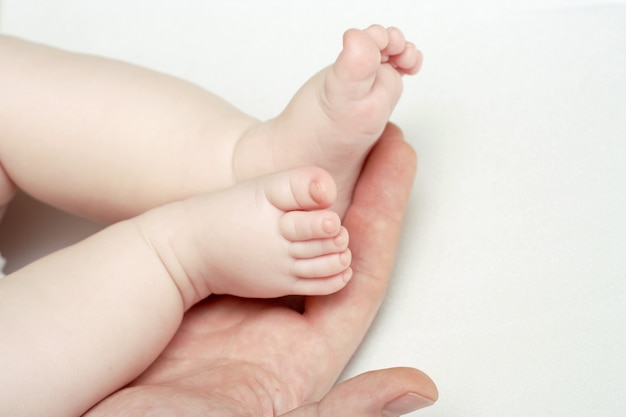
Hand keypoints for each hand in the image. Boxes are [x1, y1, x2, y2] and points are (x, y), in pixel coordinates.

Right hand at [84, 123, 437, 415]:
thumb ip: (347, 409)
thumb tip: (423, 388)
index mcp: (303, 362)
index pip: (361, 276)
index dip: (384, 215)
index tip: (398, 162)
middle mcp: (277, 333)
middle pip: (336, 249)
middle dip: (362, 193)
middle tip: (378, 141)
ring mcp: (241, 312)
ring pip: (296, 241)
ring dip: (319, 195)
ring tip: (342, 147)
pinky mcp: (202, 299)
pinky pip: (250, 245)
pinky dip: (269, 211)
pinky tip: (280, 180)